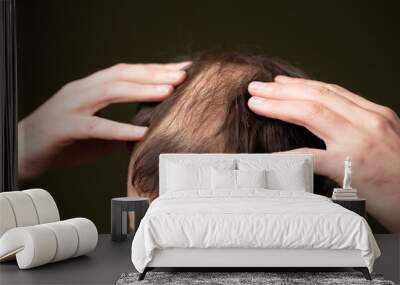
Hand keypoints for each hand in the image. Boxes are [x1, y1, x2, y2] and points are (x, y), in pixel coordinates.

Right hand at [18, 62, 190, 181]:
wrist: (23, 150)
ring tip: (168, 91)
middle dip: (154, 73)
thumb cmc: (62, 142)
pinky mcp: (65, 126)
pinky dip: (121, 128)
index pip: (126, 72)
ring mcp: (72, 105)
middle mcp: (82, 90)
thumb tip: (144, 134)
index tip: (179, 69)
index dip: (153, 69)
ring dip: (141, 90)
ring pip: (110, 91)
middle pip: (122, 75)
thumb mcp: (96, 133)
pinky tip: (143, 131)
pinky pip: (96, 126)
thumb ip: (118, 130)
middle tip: (182, 74)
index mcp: (90, 88)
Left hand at [248, 76, 399, 231]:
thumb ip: (357, 126)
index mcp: (374, 114)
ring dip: (279, 105)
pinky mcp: (351, 166)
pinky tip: (268, 155)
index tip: (279, 82)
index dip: (300, 85)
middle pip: (316, 95)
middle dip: (282, 89)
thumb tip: (325, 122)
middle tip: (257, 87)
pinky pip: (311, 157)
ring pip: (312, 112)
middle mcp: (367, 121)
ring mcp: (359, 142)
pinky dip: (288, 155)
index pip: (331, 91)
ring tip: (256, 103)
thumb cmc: (398, 174)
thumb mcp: (383, 138)